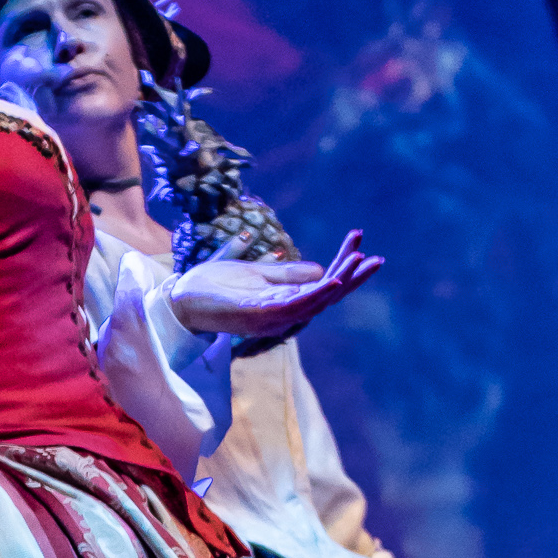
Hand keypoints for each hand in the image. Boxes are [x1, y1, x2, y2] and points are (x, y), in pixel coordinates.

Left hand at [168, 229, 382, 340]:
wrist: (181, 298)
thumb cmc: (215, 287)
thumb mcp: (257, 273)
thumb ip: (287, 274)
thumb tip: (319, 269)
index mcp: (285, 302)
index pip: (324, 285)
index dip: (345, 266)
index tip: (360, 240)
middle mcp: (283, 313)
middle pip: (327, 296)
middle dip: (353, 276)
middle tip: (377, 258)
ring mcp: (271, 317)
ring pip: (315, 301)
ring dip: (340, 282)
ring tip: (358, 263)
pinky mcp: (258, 315)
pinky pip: (293, 307)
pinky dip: (314, 295)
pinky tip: (330, 281)